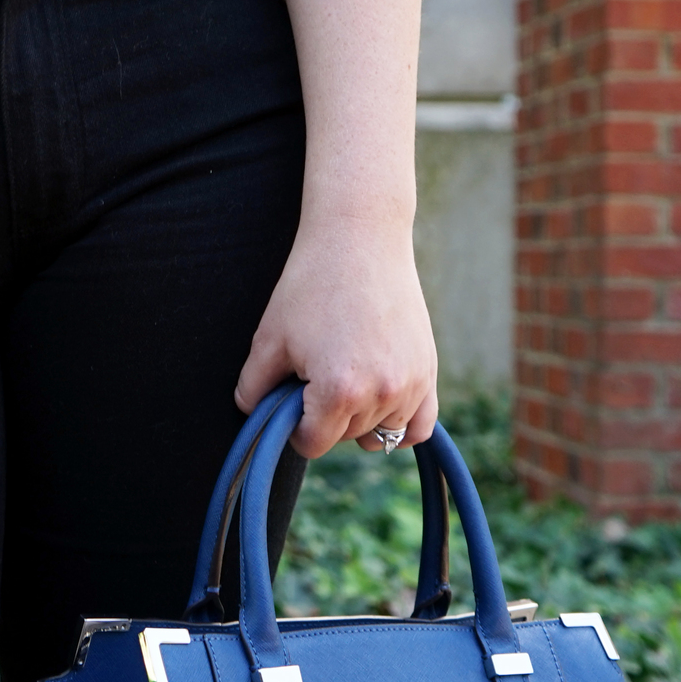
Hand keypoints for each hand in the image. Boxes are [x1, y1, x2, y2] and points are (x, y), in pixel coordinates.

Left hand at [235, 215, 437, 457]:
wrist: (360, 239)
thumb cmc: (310, 285)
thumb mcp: (269, 338)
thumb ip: (254, 388)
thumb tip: (252, 414)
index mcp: (339, 391)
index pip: (313, 443)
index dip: (293, 427)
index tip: (289, 401)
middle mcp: (382, 394)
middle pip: (345, 437)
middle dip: (323, 417)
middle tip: (313, 377)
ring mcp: (411, 383)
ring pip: (379, 433)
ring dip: (358, 419)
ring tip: (344, 378)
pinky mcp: (428, 369)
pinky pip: (419, 426)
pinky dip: (398, 425)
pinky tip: (378, 407)